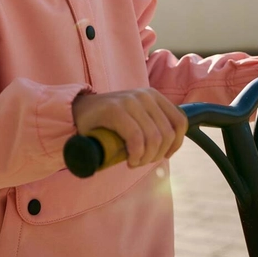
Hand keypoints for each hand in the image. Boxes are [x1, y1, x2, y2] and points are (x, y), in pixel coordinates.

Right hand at [72, 88, 187, 168]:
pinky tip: (129, 160)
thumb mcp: (137, 118)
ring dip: (146, 158)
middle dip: (157, 155)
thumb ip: (154, 124)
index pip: (180, 121)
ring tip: (135, 161)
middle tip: (142, 161)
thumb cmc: (109, 122)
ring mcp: (129, 101)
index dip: (176, 144)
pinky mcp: (115, 110)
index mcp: (153, 96)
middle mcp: (144, 95)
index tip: (164, 155)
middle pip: (167, 134)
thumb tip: (173, 144)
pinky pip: (136, 138)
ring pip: (154, 138)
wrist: (77, 113)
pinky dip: (136, 155)